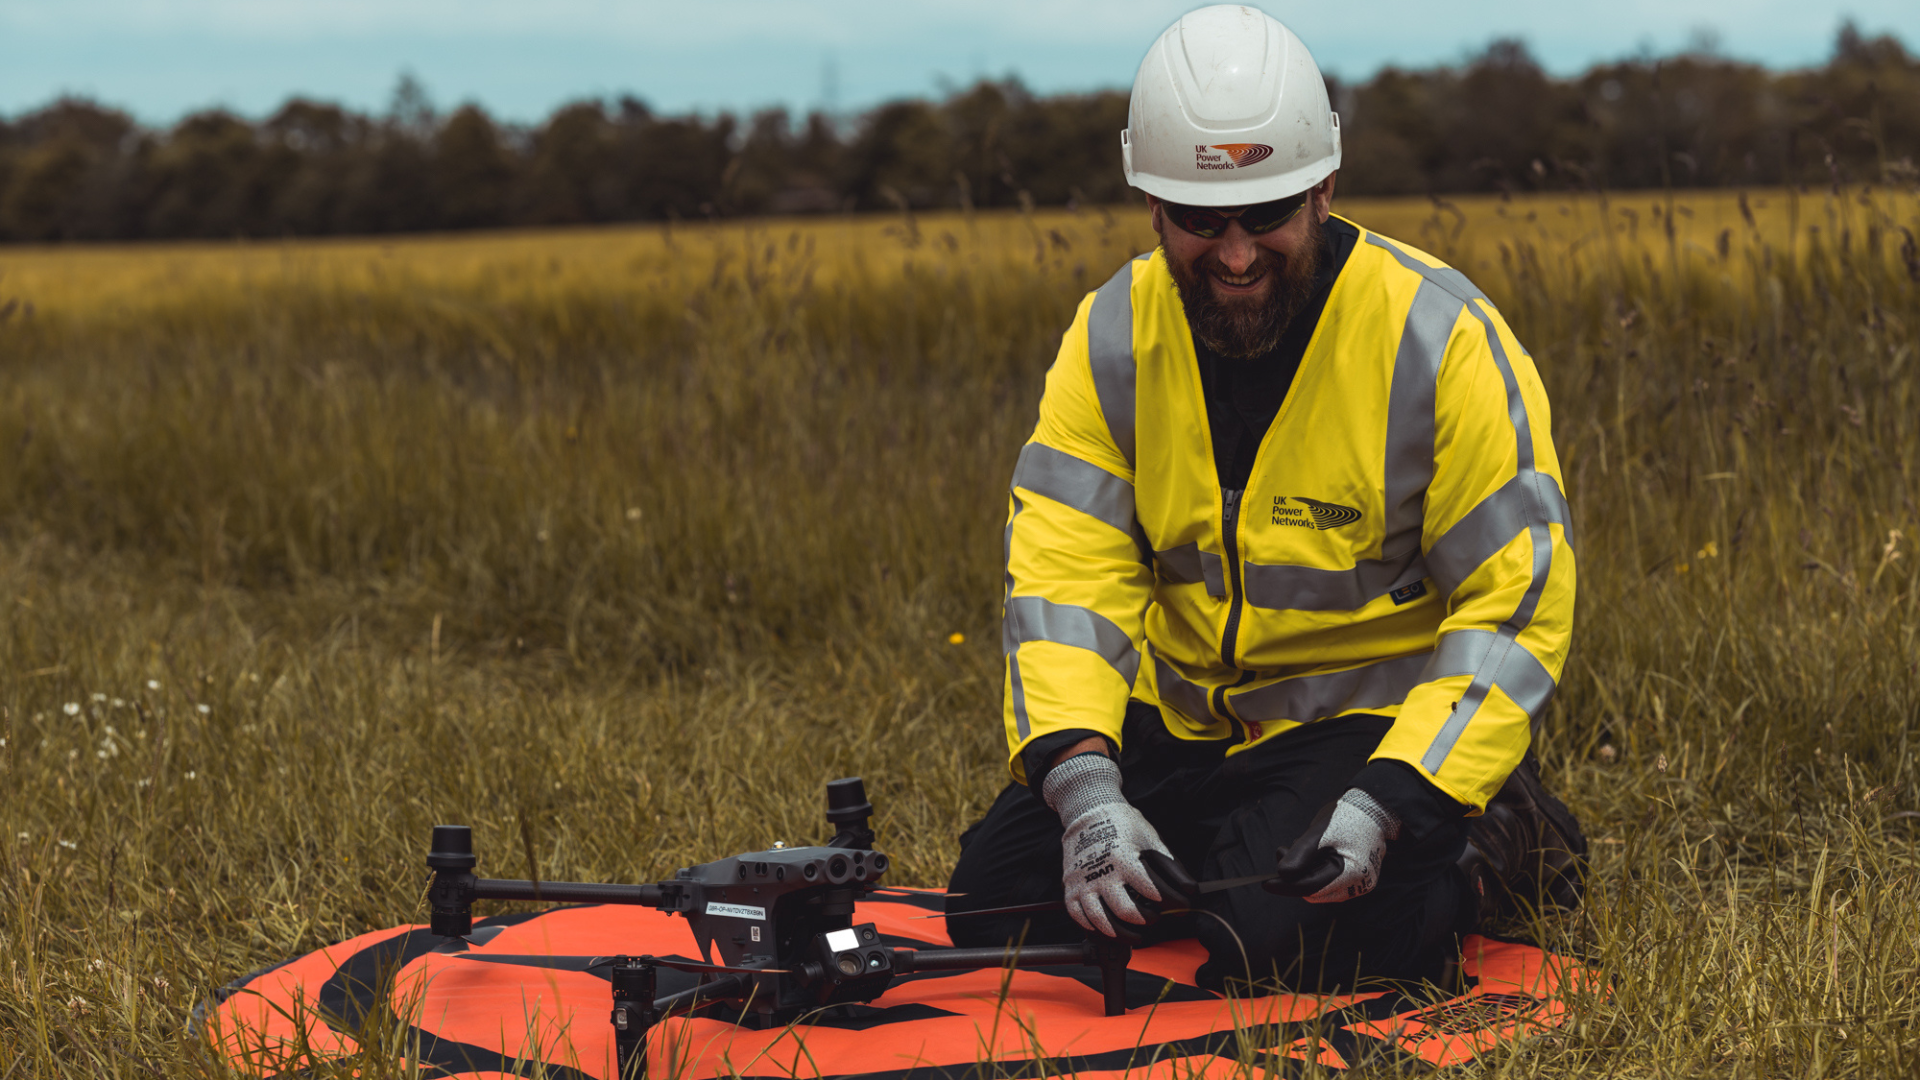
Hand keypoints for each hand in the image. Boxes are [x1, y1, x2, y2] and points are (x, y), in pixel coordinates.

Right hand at [1041, 752, 1172, 937]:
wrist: (1087, 812)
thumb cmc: (1121, 823)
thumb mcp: (1148, 837)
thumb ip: (1167, 862)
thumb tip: (1188, 886)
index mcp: (1123, 858)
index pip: (1151, 890)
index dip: (1170, 901)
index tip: (1179, 905)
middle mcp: (1102, 873)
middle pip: (1126, 911)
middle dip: (1147, 920)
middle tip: (1155, 918)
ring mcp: (1083, 883)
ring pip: (1101, 921)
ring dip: (1123, 933)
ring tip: (1136, 934)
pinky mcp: (1070, 888)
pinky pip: (1080, 917)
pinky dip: (1095, 928)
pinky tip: (1108, 928)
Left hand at [1273, 789, 1399, 903]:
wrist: (1372, 809)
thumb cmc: (1346, 817)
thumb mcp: (1319, 833)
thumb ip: (1301, 854)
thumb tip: (1282, 874)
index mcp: (1351, 873)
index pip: (1310, 887)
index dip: (1286, 886)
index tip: (1265, 883)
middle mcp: (1357, 885)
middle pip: (1314, 890)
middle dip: (1294, 876)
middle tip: (1282, 851)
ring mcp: (1358, 884)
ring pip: (1319, 886)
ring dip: (1303, 872)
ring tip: (1298, 846)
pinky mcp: (1356, 879)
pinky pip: (1328, 880)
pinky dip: (1314, 869)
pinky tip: (1311, 852)